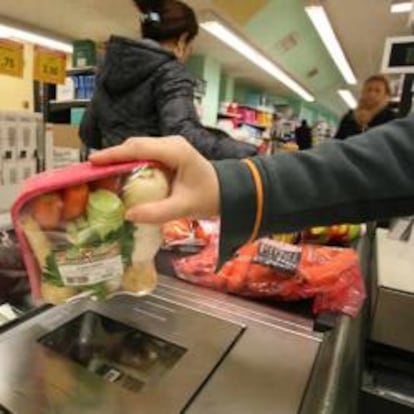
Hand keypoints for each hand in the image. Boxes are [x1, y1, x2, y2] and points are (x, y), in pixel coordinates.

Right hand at [89, 136, 219, 222]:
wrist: (227, 192)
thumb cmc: (209, 197)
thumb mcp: (184, 207)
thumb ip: (157, 212)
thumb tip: (128, 215)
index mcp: (175, 151)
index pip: (138, 148)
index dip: (114, 154)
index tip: (93, 161)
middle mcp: (171, 144)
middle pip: (135, 145)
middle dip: (113, 156)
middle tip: (92, 170)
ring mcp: (170, 147)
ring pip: (138, 149)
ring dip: (120, 159)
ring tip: (101, 173)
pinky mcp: (168, 154)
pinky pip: (145, 155)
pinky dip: (130, 163)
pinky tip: (120, 175)